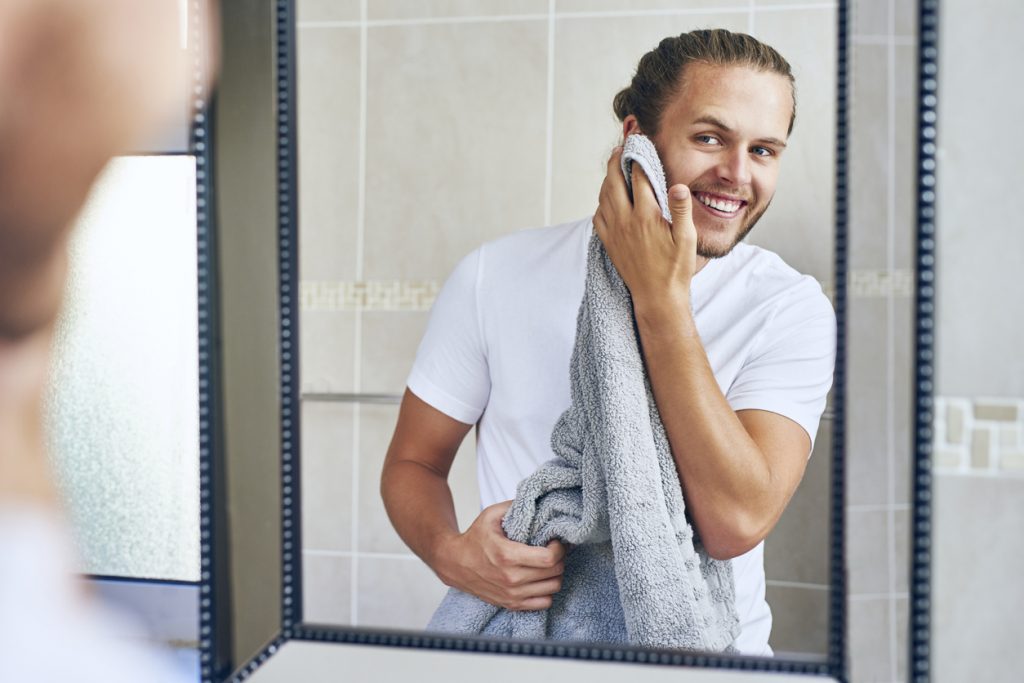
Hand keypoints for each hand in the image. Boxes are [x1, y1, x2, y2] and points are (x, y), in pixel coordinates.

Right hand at [433, 501, 565, 610]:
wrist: (454, 563)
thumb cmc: (474, 538)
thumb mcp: (491, 515)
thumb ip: (514, 506)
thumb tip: (538, 501)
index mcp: (507, 555)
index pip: (549, 558)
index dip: (559, 548)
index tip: (556, 541)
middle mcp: (511, 579)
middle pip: (554, 572)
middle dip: (560, 558)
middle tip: (554, 549)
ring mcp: (512, 594)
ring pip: (553, 588)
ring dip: (555, 574)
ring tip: (547, 563)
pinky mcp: (512, 604)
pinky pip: (544, 603)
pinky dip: (547, 591)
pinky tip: (540, 579)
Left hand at [592, 146, 697, 309]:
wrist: (657, 297)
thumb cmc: (676, 269)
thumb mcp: (687, 239)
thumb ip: (681, 210)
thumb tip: (678, 186)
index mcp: (647, 216)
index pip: (639, 177)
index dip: (639, 157)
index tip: (639, 143)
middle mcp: (626, 221)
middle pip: (614, 182)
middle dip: (615, 161)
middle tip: (619, 149)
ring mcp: (614, 232)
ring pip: (603, 197)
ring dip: (607, 180)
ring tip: (612, 169)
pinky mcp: (609, 243)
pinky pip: (598, 216)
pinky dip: (601, 202)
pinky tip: (607, 199)